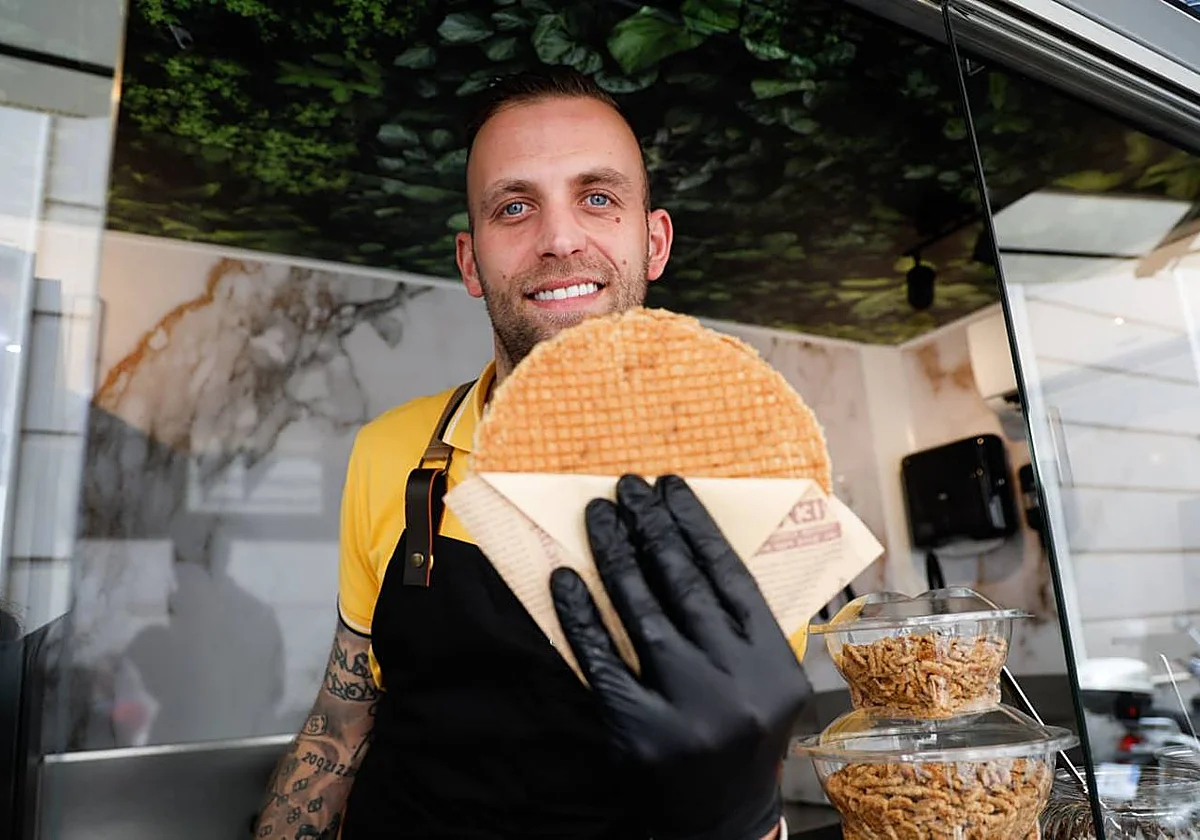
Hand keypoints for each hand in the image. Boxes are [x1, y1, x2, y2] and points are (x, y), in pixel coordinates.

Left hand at [551, 474, 810, 839]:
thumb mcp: (763, 680)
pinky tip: (565, 578)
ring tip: (597, 516)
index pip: (729, 573)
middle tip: (625, 487)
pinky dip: (580, 615)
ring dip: (614, 555)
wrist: (721, 821)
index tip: (669, 486)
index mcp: (774, 663)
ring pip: (641, 612)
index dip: (695, 523)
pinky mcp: (640, 734)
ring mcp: (688, 712)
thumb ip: (739, 622)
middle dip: (650, 526)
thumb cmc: (739, 734)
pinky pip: (601, 660)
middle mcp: (738, 684)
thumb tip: (687, 540)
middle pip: (683, 584)